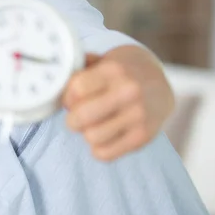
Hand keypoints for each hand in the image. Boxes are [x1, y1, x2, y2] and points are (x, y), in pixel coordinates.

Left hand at [62, 46, 173, 160]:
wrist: (160, 83)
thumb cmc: (122, 73)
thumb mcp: (104, 60)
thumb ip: (80, 68)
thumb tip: (54, 79)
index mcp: (114, 70)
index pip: (76, 89)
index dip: (68, 97)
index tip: (73, 98)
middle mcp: (128, 91)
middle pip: (81, 116)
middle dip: (73, 119)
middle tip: (79, 116)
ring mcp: (138, 115)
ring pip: (92, 137)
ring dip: (87, 134)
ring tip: (94, 125)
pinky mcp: (143, 137)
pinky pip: (105, 154)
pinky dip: (98, 149)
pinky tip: (104, 137)